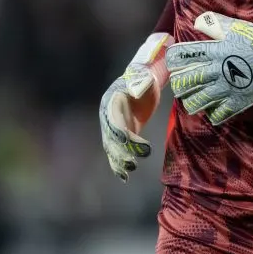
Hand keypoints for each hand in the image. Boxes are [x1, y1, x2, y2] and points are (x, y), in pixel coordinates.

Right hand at [99, 32, 171, 181]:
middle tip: (133, 162)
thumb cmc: (144, 77)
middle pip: (111, 138)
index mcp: (111, 103)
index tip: (135, 144)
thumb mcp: (142, 78)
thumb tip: (138, 88)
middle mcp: (108, 117)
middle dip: (121, 152)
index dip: (122, 135)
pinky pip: (118, 150)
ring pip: (112, 147)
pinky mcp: (124, 133)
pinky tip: (124, 176)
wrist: (144, 79)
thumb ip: (139, 83)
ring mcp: (114, 126)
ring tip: (129, 171)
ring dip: (119, 161)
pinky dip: (119, 164)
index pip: (114, 123)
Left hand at [165, 11, 252, 123]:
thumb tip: (195, 23)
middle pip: (183, 83)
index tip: (175, 61)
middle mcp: (216, 71)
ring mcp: (226, 89)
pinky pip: (215, 115)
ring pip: (195, 102)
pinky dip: (211, 112)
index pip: (179, 58)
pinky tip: (215, 105)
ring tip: (196, 95)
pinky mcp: (237, 102)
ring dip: (191, 99)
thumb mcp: (234, 26)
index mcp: (213, 51)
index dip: (172, 60)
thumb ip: (212, 23)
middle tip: (184, 81)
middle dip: (179, 83)